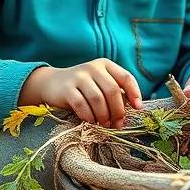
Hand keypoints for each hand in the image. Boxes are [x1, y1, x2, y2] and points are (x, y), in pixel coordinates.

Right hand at [20, 59, 141, 127]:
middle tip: (117, 124)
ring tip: (104, 124)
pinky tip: (90, 121)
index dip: (135, 93)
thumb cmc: (83, 88)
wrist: (51, 83)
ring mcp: (78, 77)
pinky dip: (89, 116)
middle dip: (118, 110)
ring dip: (104, 116)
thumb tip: (134, 109)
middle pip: (112, 90)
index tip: (137, 108)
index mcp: (105, 65)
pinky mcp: (66, 88)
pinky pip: (81, 105)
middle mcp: (93, 68)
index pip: (126, 77)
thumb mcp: (100, 83)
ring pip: (98, 99)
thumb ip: (115, 91)